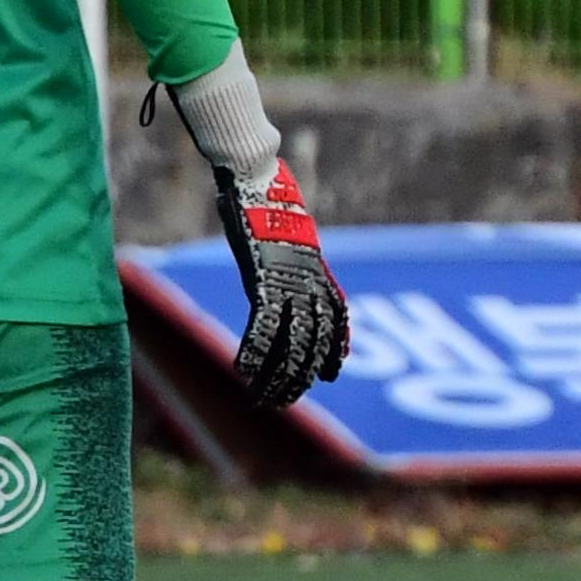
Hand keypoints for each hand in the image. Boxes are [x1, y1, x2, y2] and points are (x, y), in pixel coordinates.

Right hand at [211, 155, 348, 408]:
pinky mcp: (264, 282)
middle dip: (303, 376)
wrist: (258, 179)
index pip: (336, 318)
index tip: (332, 374)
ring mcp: (288, 284)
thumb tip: (291, 260)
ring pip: (292, 343)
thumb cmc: (267, 201)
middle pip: (315, 341)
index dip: (336, 348)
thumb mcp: (289, 232)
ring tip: (268, 400)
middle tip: (288, 400)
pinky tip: (243, 374)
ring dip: (279, 377)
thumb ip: (293, 254)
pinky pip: (262, 329)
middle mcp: (309, 283)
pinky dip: (253, 353)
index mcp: (317, 271)